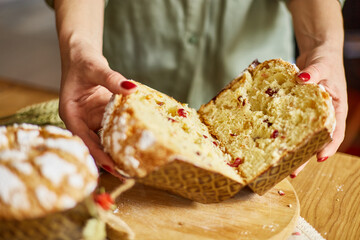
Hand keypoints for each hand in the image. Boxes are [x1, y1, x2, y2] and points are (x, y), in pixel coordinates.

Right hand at [58, 43, 136, 177]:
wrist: (84, 55)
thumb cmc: (83, 61)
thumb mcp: (95, 68)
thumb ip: (111, 78)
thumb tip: (131, 88)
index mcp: (72, 114)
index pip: (83, 139)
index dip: (97, 154)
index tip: (112, 167)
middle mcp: (82, 121)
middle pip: (95, 145)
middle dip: (110, 159)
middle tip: (128, 172)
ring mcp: (94, 119)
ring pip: (105, 139)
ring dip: (118, 150)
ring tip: (135, 163)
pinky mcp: (104, 115)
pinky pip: (114, 128)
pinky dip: (124, 135)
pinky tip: (137, 143)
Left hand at [291, 45, 347, 176]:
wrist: (318, 51)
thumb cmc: (325, 59)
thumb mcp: (322, 65)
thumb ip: (314, 73)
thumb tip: (303, 79)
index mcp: (336, 107)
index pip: (335, 131)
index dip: (328, 146)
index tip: (319, 159)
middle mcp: (324, 114)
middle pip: (316, 140)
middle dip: (305, 156)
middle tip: (292, 172)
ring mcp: (311, 113)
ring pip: (302, 135)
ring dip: (293, 149)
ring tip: (280, 163)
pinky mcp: (298, 109)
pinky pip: (292, 123)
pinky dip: (284, 132)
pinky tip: (272, 140)